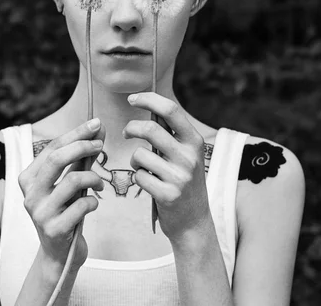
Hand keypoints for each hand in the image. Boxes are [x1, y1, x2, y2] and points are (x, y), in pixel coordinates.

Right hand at [18, 119, 105, 270]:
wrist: (60, 254)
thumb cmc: (65, 212)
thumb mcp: (70, 183)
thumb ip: (81, 158)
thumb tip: (98, 129)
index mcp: (29, 179)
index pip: (52, 148)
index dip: (76, 133)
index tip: (96, 124)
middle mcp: (30, 194)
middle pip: (57, 159)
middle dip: (82, 146)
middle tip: (101, 145)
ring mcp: (40, 213)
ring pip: (72, 180)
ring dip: (93, 178)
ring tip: (99, 183)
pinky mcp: (54, 230)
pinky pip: (82, 205)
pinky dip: (93, 201)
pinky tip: (93, 204)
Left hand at [124, 93, 209, 242]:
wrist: (194, 221)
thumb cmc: (184, 183)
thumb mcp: (186, 155)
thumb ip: (171, 135)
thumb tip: (150, 108)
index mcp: (194, 141)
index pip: (171, 110)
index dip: (149, 100)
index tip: (133, 99)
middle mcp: (189, 157)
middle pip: (151, 129)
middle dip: (132, 128)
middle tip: (126, 133)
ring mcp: (180, 177)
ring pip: (140, 155)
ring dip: (135, 160)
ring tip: (142, 167)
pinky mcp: (168, 194)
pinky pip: (140, 176)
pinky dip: (138, 177)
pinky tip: (148, 183)